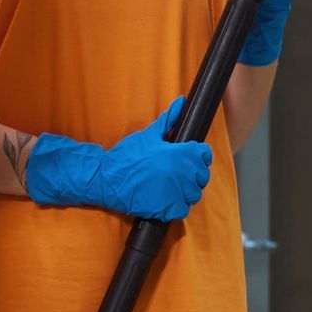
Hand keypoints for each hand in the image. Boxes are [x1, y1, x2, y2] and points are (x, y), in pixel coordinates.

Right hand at [24, 100, 211, 222]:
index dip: (198, 156)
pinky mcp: (168, 209)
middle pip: (202, 177)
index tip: (187, 159)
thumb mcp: (148, 135)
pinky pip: (183, 209)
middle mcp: (182, 173)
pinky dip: (176, 206)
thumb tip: (180, 102)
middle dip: (192, 175)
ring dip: (185, 192)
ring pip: (194, 194)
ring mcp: (176, 193)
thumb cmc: (125, 156)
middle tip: (175, 174)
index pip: (205, 155)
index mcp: (180, 154)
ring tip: (169, 187)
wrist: (106, 178)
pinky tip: (164, 199)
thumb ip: (168, 120)